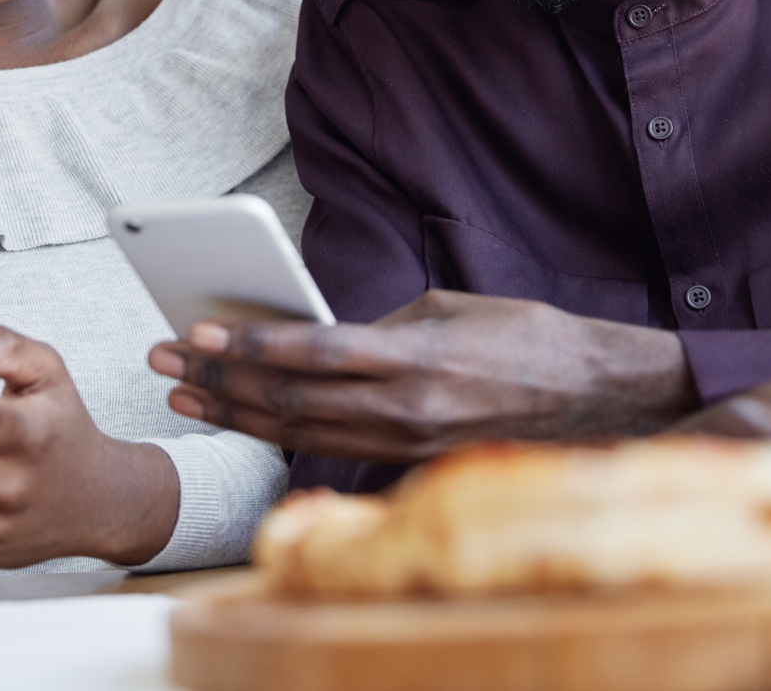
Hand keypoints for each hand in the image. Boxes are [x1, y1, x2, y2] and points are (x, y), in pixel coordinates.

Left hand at [148, 289, 694, 461]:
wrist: (604, 399)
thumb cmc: (532, 338)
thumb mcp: (455, 307)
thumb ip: (386, 323)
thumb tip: (326, 335)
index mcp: (420, 359)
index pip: (315, 354)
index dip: (251, 345)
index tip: (200, 331)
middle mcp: (409, 410)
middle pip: (292, 400)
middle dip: (221, 379)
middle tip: (165, 358)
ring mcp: (409, 445)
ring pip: (302, 432)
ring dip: (235, 412)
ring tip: (183, 391)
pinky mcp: (414, 464)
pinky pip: (331, 449)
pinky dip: (278, 434)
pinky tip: (241, 419)